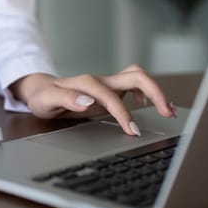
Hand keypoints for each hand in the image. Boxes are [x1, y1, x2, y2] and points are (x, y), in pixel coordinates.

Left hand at [10, 65, 175, 135]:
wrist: (41, 91)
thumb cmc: (43, 97)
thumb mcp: (47, 100)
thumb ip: (65, 99)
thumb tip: (88, 101)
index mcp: (87, 83)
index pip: (112, 97)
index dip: (123, 113)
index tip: (132, 131)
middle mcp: (100, 81)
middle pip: (135, 76)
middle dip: (154, 92)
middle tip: (166, 113)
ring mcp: (107, 84)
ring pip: (137, 77)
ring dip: (154, 90)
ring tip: (166, 110)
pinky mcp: (110, 90)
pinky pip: (133, 84)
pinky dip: (145, 92)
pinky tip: (146, 105)